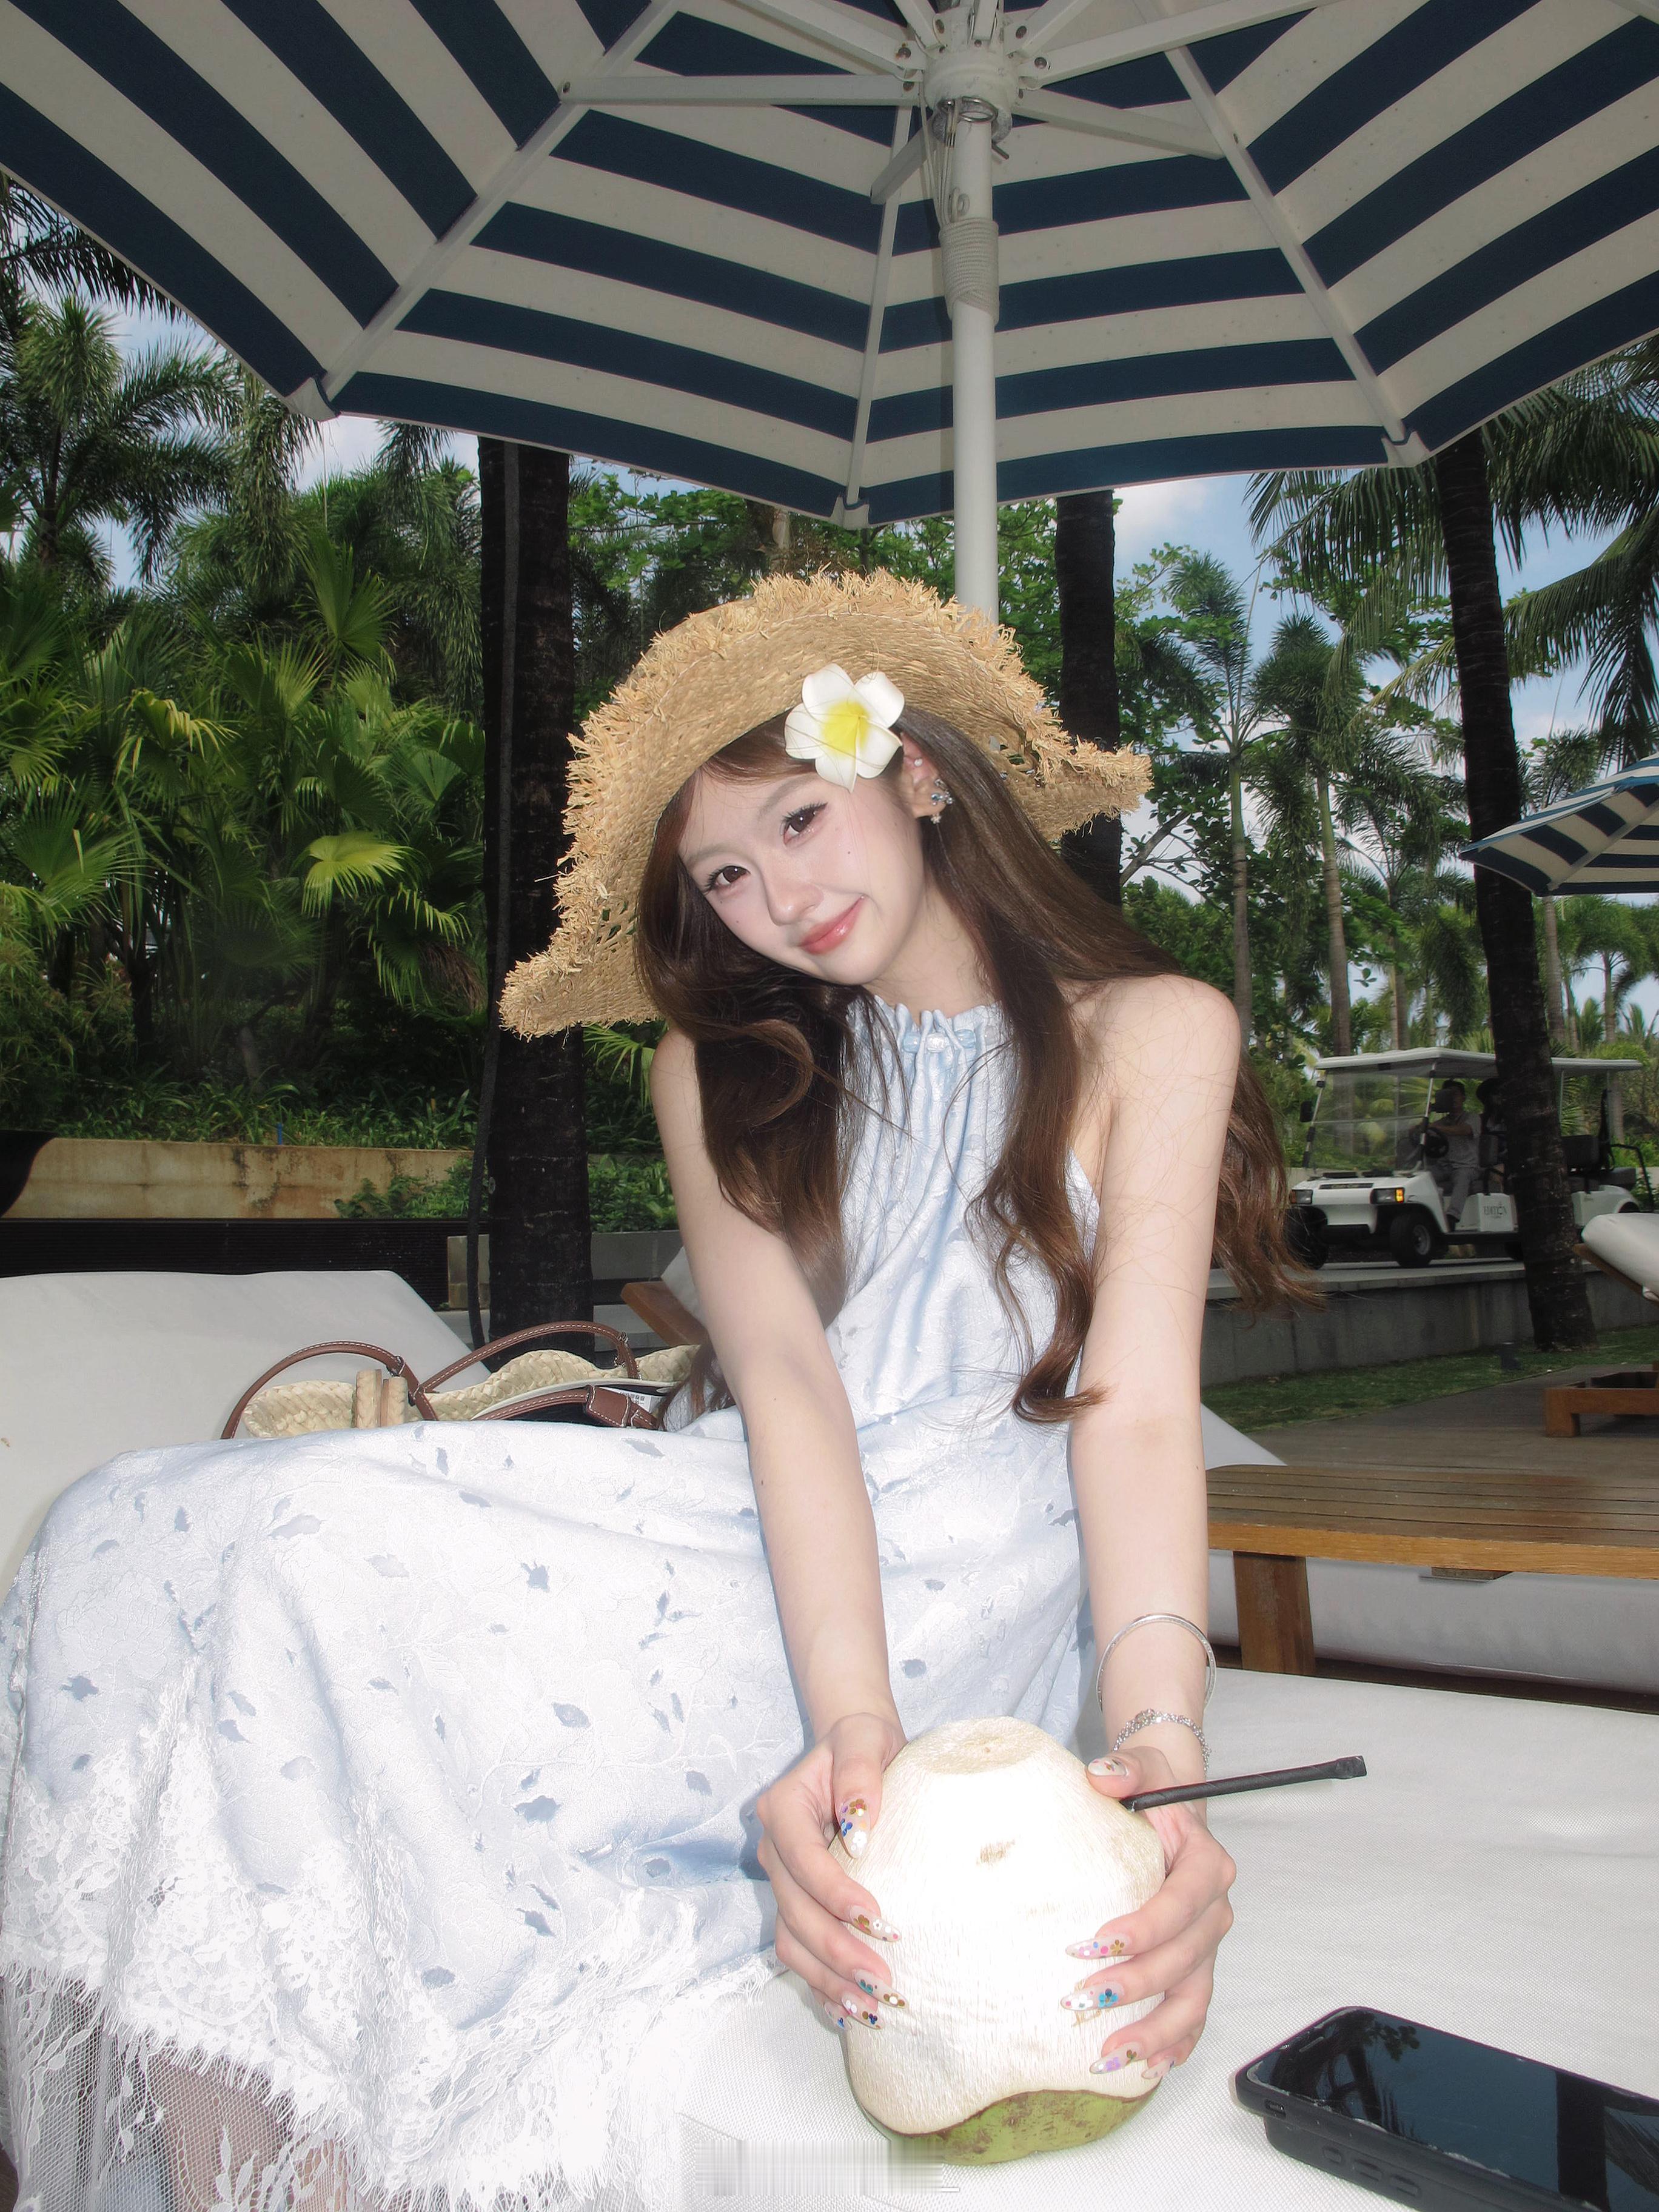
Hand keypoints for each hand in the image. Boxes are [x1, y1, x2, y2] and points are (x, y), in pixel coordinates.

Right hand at [756, 1710, 906, 2029]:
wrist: (855, 1749)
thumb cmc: (863, 1743)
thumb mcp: (866, 1739)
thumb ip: (860, 1773)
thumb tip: (859, 1828)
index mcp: (784, 1808)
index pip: (801, 1859)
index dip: (834, 1894)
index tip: (878, 1918)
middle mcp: (775, 1848)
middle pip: (795, 1910)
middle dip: (835, 1950)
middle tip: (882, 1980)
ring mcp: (783, 1879)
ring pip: (792, 1939)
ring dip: (827, 1978)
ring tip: (870, 2009)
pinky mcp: (799, 1901)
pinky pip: (799, 1949)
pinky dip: (820, 1983)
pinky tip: (848, 2011)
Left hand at [1064, 1742, 1235, 2078]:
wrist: (1172, 1806)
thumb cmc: (1152, 1792)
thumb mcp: (1141, 1769)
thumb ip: (1123, 1769)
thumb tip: (1101, 1775)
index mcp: (1206, 1865)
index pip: (1181, 1903)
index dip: (1146, 1928)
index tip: (1099, 1944)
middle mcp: (1214, 1911)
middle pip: (1184, 1958)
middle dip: (1137, 1986)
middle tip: (1084, 2001)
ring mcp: (1207, 1945)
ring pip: (1193, 1998)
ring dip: (1155, 2032)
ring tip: (1111, 2055)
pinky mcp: (1195, 1967)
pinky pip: (1194, 2013)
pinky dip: (1174, 2043)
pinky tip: (1146, 2067)